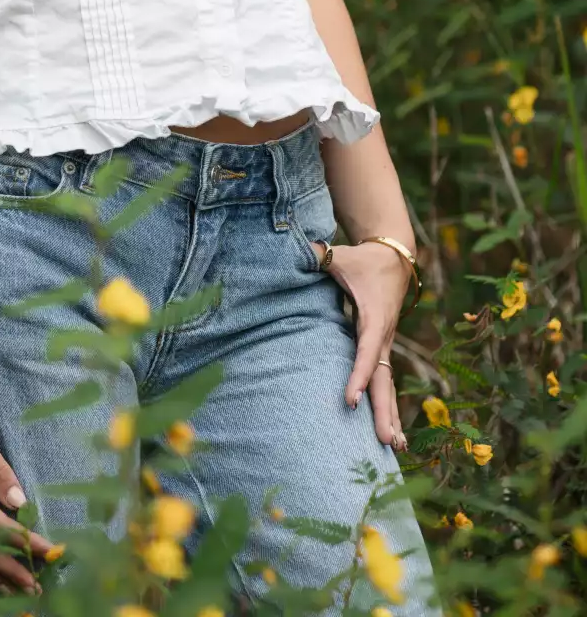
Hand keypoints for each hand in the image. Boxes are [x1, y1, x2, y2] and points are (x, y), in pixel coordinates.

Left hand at [310, 239, 410, 450]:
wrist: (394, 258)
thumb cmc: (363, 260)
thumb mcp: (342, 255)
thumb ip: (320, 254)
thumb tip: (302, 249)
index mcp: (374, 318)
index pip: (367, 352)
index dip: (359, 376)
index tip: (350, 401)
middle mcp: (384, 336)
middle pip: (384, 379)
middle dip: (384, 411)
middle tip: (385, 442)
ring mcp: (386, 345)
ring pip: (389, 385)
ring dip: (391, 416)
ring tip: (395, 449)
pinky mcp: (383, 349)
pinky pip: (386, 381)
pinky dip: (389, 407)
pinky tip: (392, 433)